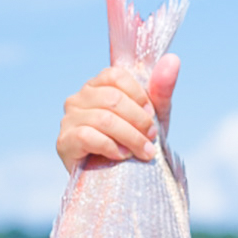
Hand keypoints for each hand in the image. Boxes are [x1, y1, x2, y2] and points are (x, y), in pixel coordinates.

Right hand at [56, 53, 180, 172]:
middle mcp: (79, 98)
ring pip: (104, 119)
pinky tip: (122, 156)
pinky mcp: (64, 142)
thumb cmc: (137, 141)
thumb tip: (173, 59)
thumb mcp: (155, 116)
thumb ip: (162, 89)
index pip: (116, 76)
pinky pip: (88, 137)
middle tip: (152, 138)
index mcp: (98, 86)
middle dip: (140, 121)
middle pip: (112, 99)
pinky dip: (111, 147)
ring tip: (143, 152)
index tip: (152, 116)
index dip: (140, 96)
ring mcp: (69, 120)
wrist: (124, 179)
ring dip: (131, 138)